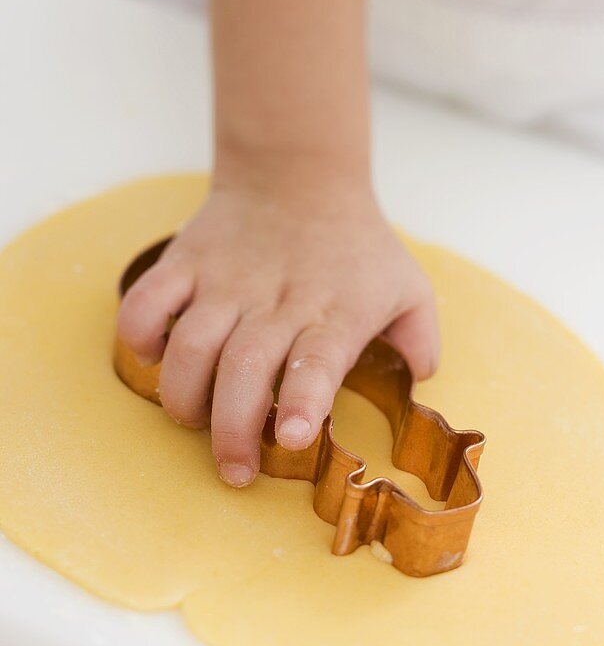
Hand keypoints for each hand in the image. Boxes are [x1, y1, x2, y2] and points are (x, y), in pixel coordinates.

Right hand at [116, 167, 438, 486]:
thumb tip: (422, 378)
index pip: (316, 362)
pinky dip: (139, 337)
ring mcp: (226, 282)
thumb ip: (420, 338)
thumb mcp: (408, 286)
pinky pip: (146, 302)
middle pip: (243, 371)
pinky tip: (154, 357)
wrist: (299, 174)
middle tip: (235, 470)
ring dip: (183, 397)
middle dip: (232, 431)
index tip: (290, 438)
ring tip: (191, 421)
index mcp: (333, 314)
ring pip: (190, 346)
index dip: (301, 403)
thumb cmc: (356, 245)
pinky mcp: (186, 263)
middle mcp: (277, 302)